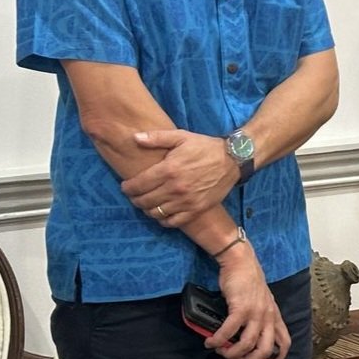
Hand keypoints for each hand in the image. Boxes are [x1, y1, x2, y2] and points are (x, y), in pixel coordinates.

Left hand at [121, 129, 237, 226]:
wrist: (232, 160)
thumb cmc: (205, 147)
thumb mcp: (181, 136)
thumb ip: (157, 137)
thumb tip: (134, 137)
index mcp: (169, 169)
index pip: (138, 185)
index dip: (127, 187)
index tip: (126, 186)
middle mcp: (175, 188)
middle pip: (144, 201)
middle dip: (135, 199)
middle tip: (135, 195)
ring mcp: (186, 201)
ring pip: (156, 213)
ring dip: (147, 209)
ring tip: (147, 203)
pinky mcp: (196, 210)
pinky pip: (172, 222)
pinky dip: (163, 220)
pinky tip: (162, 213)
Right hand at [211, 246, 290, 358]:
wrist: (241, 261)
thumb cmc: (249, 281)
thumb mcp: (263, 301)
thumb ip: (261, 317)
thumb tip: (249, 338)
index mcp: (274, 315)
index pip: (284, 342)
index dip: (277, 358)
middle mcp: (268, 316)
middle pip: (265, 350)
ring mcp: (255, 312)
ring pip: (246, 344)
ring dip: (231, 353)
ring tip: (221, 351)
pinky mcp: (241, 307)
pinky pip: (229, 331)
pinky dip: (218, 340)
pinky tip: (211, 341)